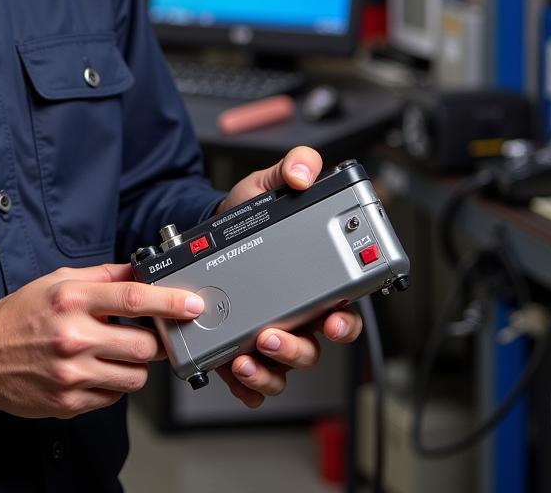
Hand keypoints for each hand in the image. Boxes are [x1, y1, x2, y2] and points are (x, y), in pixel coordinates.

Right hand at [0, 263, 203, 417]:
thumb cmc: (19, 315)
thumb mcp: (58, 281)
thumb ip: (102, 276)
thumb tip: (139, 270)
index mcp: (72, 300)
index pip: (134, 299)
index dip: (169, 302)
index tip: (192, 304)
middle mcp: (73, 337)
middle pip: (143, 346)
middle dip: (154, 341)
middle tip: (148, 334)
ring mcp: (72, 374)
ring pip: (133, 376)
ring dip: (135, 365)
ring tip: (117, 352)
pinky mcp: (69, 403)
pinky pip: (112, 396)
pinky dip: (112, 384)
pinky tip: (95, 369)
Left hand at [214, 145, 363, 408]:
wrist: (206, 229)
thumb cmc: (247, 213)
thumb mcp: (268, 182)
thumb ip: (294, 166)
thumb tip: (305, 172)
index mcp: (315, 279)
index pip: (344, 308)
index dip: (344, 321)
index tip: (332, 319)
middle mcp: (299, 312)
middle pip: (316, 346)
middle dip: (299, 349)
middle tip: (275, 334)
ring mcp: (272, 331)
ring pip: (285, 366)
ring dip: (270, 368)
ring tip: (247, 354)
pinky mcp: (240, 345)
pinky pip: (252, 378)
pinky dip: (246, 383)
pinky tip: (233, 368)